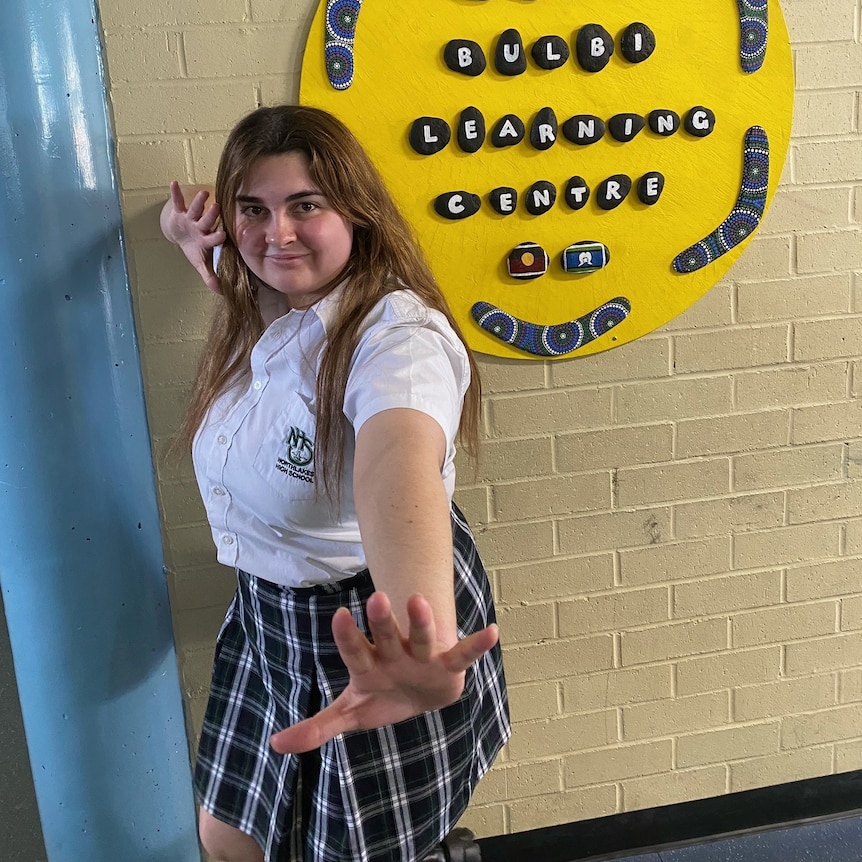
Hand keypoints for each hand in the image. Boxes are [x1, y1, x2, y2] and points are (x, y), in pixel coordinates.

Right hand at [159, 181, 225, 293]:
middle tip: (218, 207)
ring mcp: (191, 219)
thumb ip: (209, 276)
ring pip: (196, 209)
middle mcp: (201, 227)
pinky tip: (174, 183)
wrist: (182, 236)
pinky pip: (178, 201)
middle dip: (211, 215)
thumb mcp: (199, 263)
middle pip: (207, 221)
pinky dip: (175, 193)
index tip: (223, 235)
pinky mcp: (180, 212)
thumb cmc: (195, 249)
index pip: (213, 239)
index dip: (218, 237)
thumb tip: (221, 292)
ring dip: (199, 202)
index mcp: (206, 240)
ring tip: (204, 193)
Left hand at [269, 591, 498, 753]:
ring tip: (419, 600)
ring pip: (420, 637)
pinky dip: (476, 645)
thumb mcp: (351, 713)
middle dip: (382, 620)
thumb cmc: (382, 696)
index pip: (354, 650)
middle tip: (376, 596)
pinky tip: (491, 631)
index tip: (339, 614)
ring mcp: (421, 658)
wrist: (420, 694)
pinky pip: (463, 655)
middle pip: (386, 636)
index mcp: (369, 665)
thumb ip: (318, 727)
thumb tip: (275, 745)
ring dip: (420, 621)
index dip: (347, 635)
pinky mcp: (447, 667)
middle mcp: (394, 654)